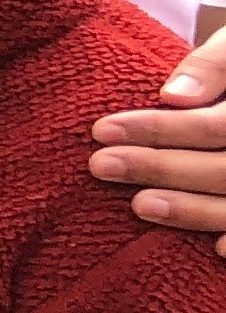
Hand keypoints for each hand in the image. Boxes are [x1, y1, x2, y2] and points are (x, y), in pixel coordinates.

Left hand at [95, 31, 225, 250]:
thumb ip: (214, 66)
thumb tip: (171, 97)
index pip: (214, 126)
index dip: (160, 129)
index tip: (101, 130)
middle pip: (223, 168)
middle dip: (161, 168)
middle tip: (100, 165)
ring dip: (192, 209)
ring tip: (138, 205)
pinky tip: (214, 247)